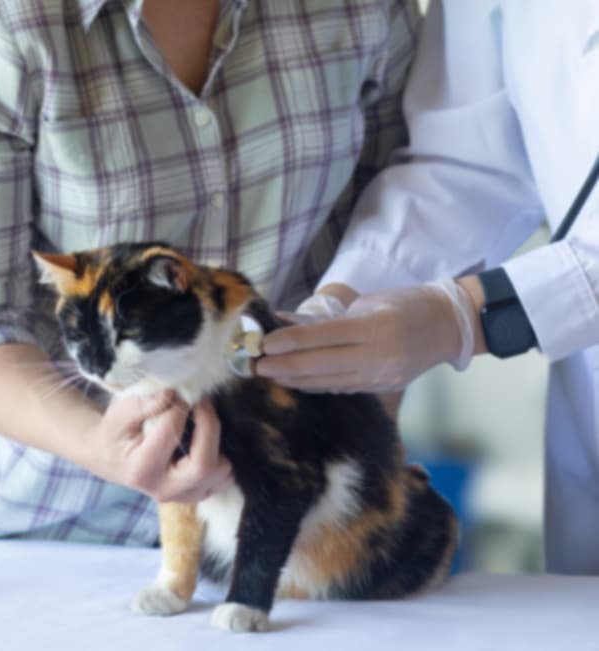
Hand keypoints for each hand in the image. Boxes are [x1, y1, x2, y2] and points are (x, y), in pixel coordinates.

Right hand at [78, 391, 232, 502]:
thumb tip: (172, 394)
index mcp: (142, 470)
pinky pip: (224, 479)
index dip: (178, 408)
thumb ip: (143, 404)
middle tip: (202, 403)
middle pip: (204, 465)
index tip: (177, 393)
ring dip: (217, 443)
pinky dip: (221, 456)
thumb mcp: (118, 414)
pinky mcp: (196, 495)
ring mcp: (183, 496)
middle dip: (209, 427)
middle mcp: (164, 489)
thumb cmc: (114, 434)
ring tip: (201, 423)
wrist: (109, 457)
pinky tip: (203, 440)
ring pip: (220, 473)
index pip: (170, 435)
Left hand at [257, 280, 476, 392]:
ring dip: (293, 379)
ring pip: (326, 382)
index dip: (287, 342)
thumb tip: (283, 322)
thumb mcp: (367, 301)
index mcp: (374, 328)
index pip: (319, 337)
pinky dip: (314, 384)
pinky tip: (295, 381)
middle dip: (282, 366)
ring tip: (268, 374)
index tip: (261, 344)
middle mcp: (377, 357)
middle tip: (254, 366)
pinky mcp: (381, 388)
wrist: (451, 326)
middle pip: (317, 366)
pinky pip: (340, 388)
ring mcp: (380, 376)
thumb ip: (326, 317)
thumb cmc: (408, 303)